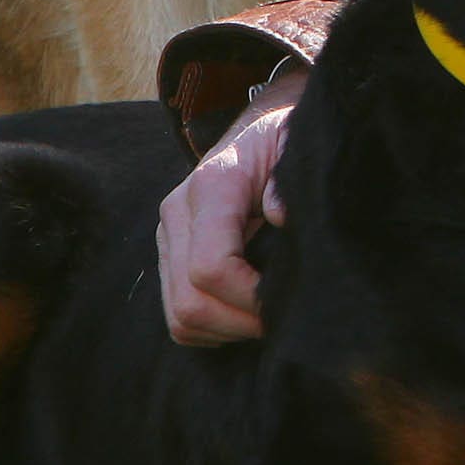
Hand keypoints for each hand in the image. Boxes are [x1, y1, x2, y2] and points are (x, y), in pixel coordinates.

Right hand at [157, 78, 297, 345]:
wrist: (257, 133)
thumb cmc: (284, 141)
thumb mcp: (296, 142)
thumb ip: (290, 175)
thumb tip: (280, 215)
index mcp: (211, 187)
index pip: (210, 266)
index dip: (248, 297)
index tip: (285, 299)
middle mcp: (178, 214)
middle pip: (190, 302)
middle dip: (240, 324)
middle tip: (281, 320)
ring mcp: (168, 238)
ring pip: (179, 317)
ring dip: (226, 331)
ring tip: (267, 318)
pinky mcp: (168, 257)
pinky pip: (177, 316)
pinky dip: (212, 328)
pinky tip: (245, 313)